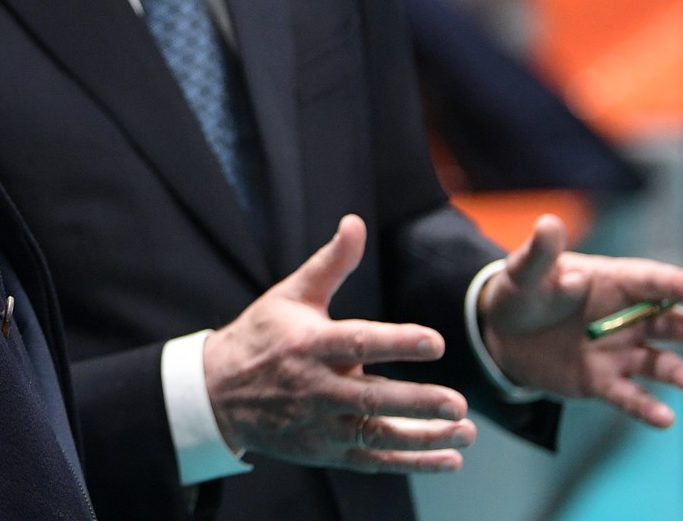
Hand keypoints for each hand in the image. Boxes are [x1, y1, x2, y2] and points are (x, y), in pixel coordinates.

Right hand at [203, 215, 477, 473]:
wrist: (217, 392)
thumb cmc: (262, 335)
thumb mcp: (290, 295)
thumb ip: (330, 263)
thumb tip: (355, 222)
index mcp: (309, 344)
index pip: (357, 343)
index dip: (397, 343)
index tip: (437, 342)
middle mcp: (314, 387)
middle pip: (369, 398)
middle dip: (416, 403)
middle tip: (458, 402)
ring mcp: (319, 424)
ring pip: (375, 435)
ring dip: (423, 437)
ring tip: (465, 430)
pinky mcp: (324, 449)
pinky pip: (373, 460)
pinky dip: (412, 462)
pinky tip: (450, 458)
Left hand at [477, 214, 682, 427]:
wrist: (501, 334)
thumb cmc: (521, 292)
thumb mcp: (524, 271)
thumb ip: (540, 253)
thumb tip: (548, 223)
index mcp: (613, 282)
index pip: (652, 281)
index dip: (679, 284)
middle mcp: (625, 317)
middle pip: (670, 322)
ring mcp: (618, 352)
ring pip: (658, 362)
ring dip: (681, 373)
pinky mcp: (603, 382)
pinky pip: (629, 396)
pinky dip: (646, 408)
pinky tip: (664, 418)